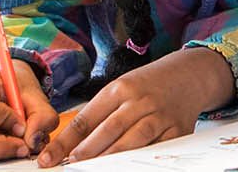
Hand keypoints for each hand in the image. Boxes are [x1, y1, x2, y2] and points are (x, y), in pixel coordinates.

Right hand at [0, 58, 57, 161]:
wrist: (6, 86)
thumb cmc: (16, 87)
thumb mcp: (36, 95)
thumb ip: (42, 116)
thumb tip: (32, 141)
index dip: (7, 122)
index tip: (22, 125)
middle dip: (2, 147)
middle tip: (24, 147)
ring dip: (0, 152)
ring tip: (20, 143)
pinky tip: (9, 143)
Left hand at [36, 46, 233, 165]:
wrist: (189, 76)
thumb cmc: (147, 86)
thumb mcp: (120, 90)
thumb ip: (98, 115)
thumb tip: (69, 145)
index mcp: (119, 89)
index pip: (86, 118)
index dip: (65, 140)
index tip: (48, 157)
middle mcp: (140, 101)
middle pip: (109, 129)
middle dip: (87, 150)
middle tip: (71, 164)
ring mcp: (161, 115)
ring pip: (134, 139)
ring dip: (111, 156)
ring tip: (94, 167)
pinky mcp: (178, 129)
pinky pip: (158, 147)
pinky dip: (142, 158)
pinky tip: (128, 164)